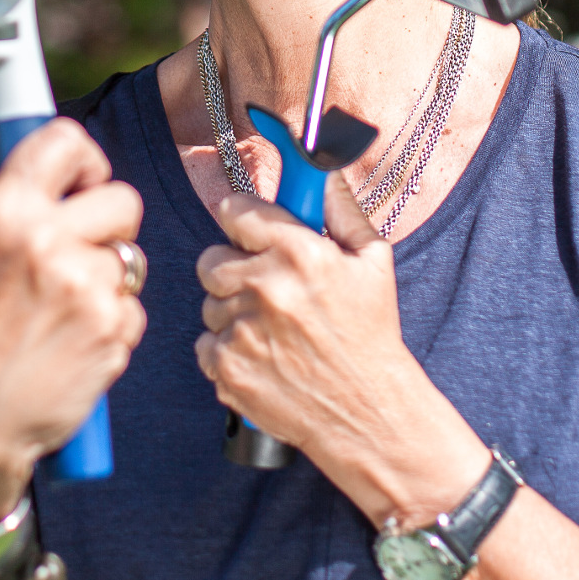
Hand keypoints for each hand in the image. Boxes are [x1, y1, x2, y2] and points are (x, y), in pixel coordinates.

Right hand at [0, 110, 145, 529]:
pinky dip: (112, 326)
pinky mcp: (112, 329)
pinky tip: (73, 346)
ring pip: (130, 257)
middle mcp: (45, 240)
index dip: (84, 160)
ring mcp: (84, 286)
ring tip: (62, 313)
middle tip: (75, 258)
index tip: (80, 182)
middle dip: (108, 226)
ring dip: (108, 281)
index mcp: (3, 212)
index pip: (66, 140)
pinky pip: (133, 307)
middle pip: (122, 198)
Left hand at [194, 173, 487, 526]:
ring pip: (209, 304)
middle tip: (262, 285)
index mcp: (299, 253)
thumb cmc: (372, 333)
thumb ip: (339, 208)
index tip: (246, 228)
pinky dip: (227, 350)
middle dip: (232, 268)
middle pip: (210, 259)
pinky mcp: (227, 369)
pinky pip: (206, 344)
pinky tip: (263, 356)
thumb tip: (320, 167)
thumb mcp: (372, 261)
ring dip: (232, 312)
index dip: (240, 218)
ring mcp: (242, 331)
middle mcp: (266, 288)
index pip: (235, 211)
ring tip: (272, 328)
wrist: (369, 413)